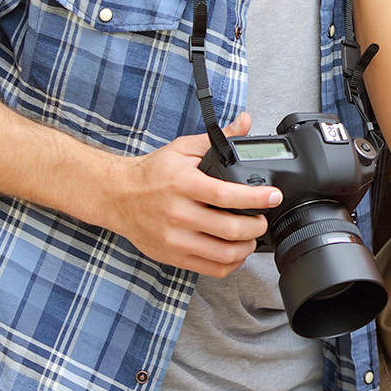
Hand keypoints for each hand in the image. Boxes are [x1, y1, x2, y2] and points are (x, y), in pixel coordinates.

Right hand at [97, 112, 281, 276]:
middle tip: (263, 218)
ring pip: (223, 254)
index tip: (273, 196)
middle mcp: (178, 214)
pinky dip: (231, 263)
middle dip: (256, 226)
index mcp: (183, 185)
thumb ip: (219, 138)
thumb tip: (246, 122)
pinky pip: (210, 269)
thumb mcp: (184, 149)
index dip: (255, 198)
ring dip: (247, 247)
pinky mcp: (172, 256)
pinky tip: (236, 252)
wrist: (117, 197)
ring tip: (252, 236)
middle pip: (229, 230)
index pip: (226, 195)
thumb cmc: (152, 173)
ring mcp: (174, 239)